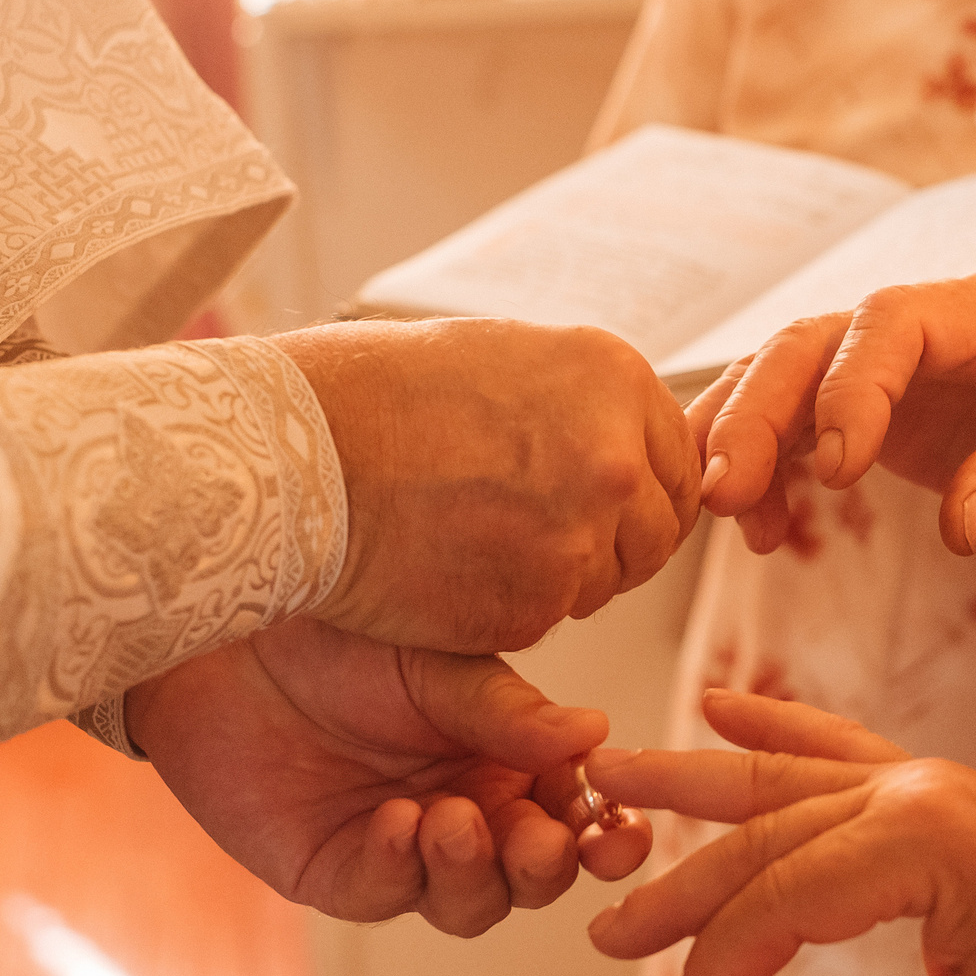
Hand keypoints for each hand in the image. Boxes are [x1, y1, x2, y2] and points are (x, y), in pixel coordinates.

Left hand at [128, 616, 652, 934]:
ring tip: (449, 819)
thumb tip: (597, 735)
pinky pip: (384, 894)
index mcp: (508, 759)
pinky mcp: (335, 871)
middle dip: (544, 868)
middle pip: (532, 876)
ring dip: (472, 872)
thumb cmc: (341, 632)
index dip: (607, 832)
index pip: (576, 814)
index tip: (618, 831)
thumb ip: (511, 712)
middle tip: (537, 839)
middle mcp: (467, 810)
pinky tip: (394, 823)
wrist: (230, 635)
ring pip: (469, 905)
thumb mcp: (441, 663)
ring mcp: (402, 849)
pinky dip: (398, 867)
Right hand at [273, 319, 698, 652]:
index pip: (678, 465)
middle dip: (608, 542)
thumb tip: (627, 443)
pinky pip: (545, 617)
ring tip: (473, 538)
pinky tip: (447, 568)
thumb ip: (585, 405)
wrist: (298, 452)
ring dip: (556, 576)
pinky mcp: (536, 605)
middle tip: (532, 533)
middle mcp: (617, 457)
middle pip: (655, 534)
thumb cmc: (376, 394)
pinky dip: (504, 606)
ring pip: (603, 583)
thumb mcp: (505, 358)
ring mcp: (581, 536)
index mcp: (618, 380)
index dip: (638, 493)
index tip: (596, 504)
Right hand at [585, 691, 975, 975]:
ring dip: (695, 781)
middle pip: (766, 834)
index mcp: (925, 840)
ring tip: (609, 769)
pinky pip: (834, 745)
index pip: (788, 895)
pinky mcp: (925, 784)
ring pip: (783, 779)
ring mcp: (916, 777)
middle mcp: (910, 791)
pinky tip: (720, 706)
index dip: (726, 956)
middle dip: (681, 883)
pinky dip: (776, 726)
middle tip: (603, 927)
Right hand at [691, 261, 975, 556]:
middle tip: (725, 492)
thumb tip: (961, 526)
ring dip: (741, 434)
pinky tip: (761, 529)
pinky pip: (797, 420)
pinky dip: (766, 467)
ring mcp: (896, 360)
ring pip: (789, 373)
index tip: (837, 470)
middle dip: (760, 410)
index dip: (851, 386)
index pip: (894, 321)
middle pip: (816, 341)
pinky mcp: (876, 402)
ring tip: (718, 510)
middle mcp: (933, 320)